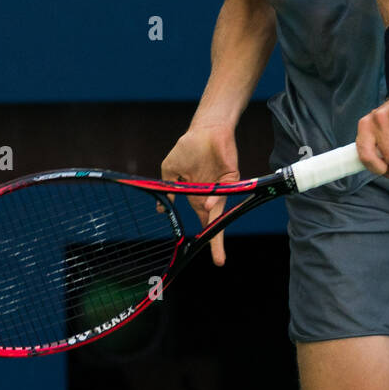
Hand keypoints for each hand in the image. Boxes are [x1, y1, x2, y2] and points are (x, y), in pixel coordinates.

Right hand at [159, 124, 239, 267]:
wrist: (206, 129)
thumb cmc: (188, 147)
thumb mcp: (170, 169)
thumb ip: (167, 188)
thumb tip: (158, 209)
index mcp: (197, 194)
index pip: (201, 218)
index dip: (203, 234)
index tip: (201, 251)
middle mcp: (210, 194)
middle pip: (213, 220)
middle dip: (215, 241)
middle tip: (218, 261)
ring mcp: (221, 187)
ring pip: (219, 211)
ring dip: (215, 225)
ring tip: (215, 243)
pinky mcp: (231, 178)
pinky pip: (223, 193)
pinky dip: (215, 200)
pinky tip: (208, 204)